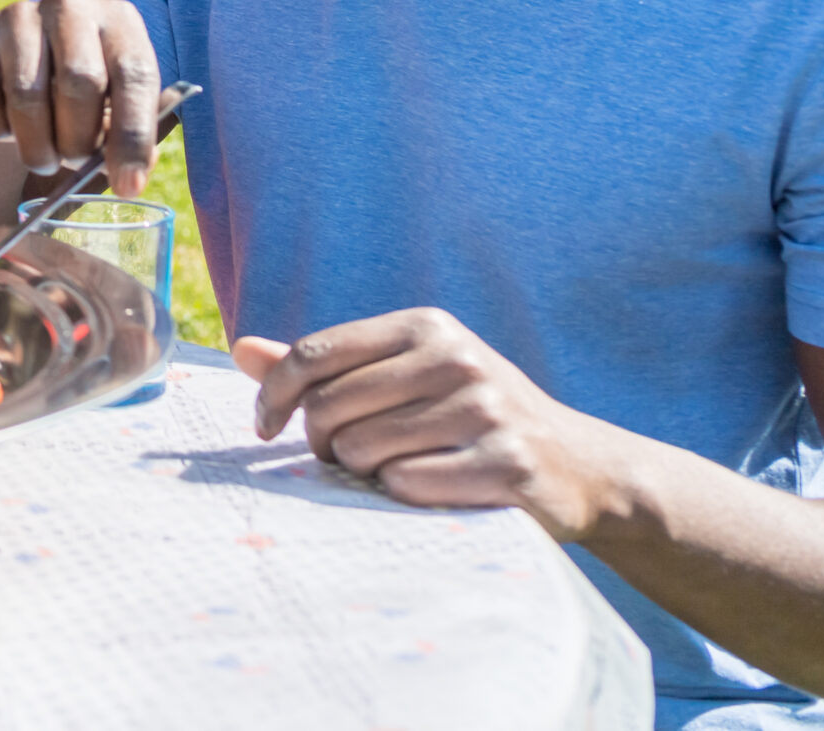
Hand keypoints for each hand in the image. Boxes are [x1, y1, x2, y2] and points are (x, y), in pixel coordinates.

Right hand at [0, 0, 163, 193]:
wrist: (19, 74)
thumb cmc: (81, 101)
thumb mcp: (115, 114)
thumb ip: (129, 142)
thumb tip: (130, 176)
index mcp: (119, 21)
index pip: (134, 74)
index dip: (133, 135)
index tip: (127, 185)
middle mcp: (69, 5)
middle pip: (80, 81)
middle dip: (77, 140)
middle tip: (70, 164)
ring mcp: (17, 12)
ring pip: (25, 93)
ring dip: (34, 144)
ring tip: (40, 155)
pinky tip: (3, 127)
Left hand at [234, 309, 626, 541]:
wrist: (582, 467)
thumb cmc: (472, 418)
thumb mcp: (407, 374)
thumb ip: (327, 365)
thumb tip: (241, 349)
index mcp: (426, 326)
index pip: (314, 354)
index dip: (274, 396)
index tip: (265, 429)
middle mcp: (456, 359)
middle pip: (330, 408)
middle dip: (322, 443)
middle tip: (346, 458)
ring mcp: (485, 411)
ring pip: (362, 450)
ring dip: (364, 473)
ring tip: (397, 469)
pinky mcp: (506, 466)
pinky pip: (406, 486)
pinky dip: (403, 496)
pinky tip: (432, 490)